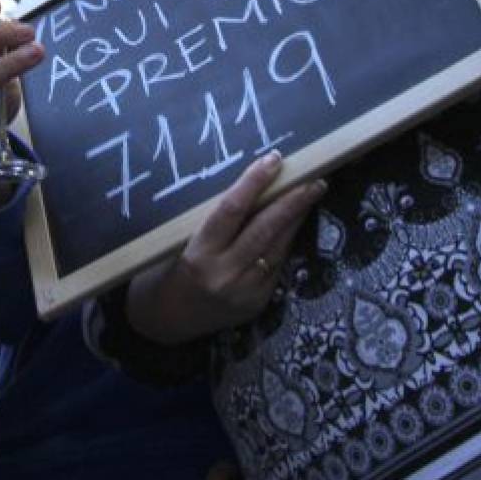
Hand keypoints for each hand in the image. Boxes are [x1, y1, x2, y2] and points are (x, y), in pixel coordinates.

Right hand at [124, 152, 325, 344]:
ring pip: (277, 247)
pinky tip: (296, 222)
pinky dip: (286, 241)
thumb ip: (215, 221)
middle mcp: (224, 273)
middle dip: (292, 201)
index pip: (231, 210)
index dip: (254, 182)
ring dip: (296, 218)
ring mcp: (244, 291)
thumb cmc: (170, 269)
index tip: (273, 159)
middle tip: (313, 177)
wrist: (166, 320)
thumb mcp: (183, 241)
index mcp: (198, 253)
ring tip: (312, 192)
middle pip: (264, 229)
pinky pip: (277, 264)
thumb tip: (253, 187)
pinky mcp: (258, 303)